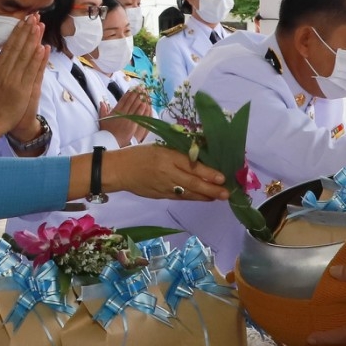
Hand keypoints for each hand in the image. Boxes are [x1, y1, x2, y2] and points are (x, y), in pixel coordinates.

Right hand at [0, 16, 46, 149]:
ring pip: (26, 57)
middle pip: (19, 48)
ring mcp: (16, 80)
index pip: (9, 46)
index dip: (17, 33)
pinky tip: (42, 48)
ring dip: (34, 41)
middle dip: (27, 31)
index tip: (23, 21)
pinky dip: (37, 60)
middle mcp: (6, 71)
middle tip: (34, 17)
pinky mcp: (24, 89)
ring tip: (40, 26)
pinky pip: (32, 71)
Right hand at [100, 145, 226, 201]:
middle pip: (193, 183)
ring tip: (219, 197)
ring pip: (189, 193)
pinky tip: (203, 198)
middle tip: (226, 193)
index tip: (222, 177)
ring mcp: (164, 186)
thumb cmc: (140, 154)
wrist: (119, 170)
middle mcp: (168, 173)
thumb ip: (178, 152)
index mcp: (167, 156)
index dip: (208, 173)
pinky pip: (180, 197)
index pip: (191, 166)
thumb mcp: (159, 147)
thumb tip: (200, 154)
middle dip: (212, 189)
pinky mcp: (161, 195)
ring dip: (205, 196)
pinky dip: (193, 197)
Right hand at [101, 87, 151, 146]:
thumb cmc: (106, 131)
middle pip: (130, 101)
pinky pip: (138, 115)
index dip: (129, 93)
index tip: (133, 88)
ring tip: (144, 92)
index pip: (123, 99)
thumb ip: (102, 110)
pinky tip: (145, 103)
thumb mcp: (102, 120)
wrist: (110, 141)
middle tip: (141, 87)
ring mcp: (127, 118)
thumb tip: (101, 102)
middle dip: (136, 93)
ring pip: (134, 106)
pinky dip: (141, 109)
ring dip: (140, 98)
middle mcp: (122, 113)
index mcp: (115, 111)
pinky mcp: (132, 124)